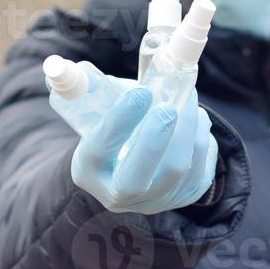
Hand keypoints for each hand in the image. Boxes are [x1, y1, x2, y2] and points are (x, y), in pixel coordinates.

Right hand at [70, 85, 217, 214]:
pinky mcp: (183, 197)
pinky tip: (197, 120)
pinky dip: (203, 142)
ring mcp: (153, 201)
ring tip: (189, 101)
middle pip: (138, 179)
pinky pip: (201, 173)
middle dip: (157, 139)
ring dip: (188, 131)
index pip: (100, 149)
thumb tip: (66, 67)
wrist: (130, 162)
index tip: (140, 93)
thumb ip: (85, 88)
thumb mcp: (94, 109)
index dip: (120, 121)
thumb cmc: (113, 126)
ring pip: (178, 171)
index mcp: (89, 170)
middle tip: (169, 106)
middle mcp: (118, 195)